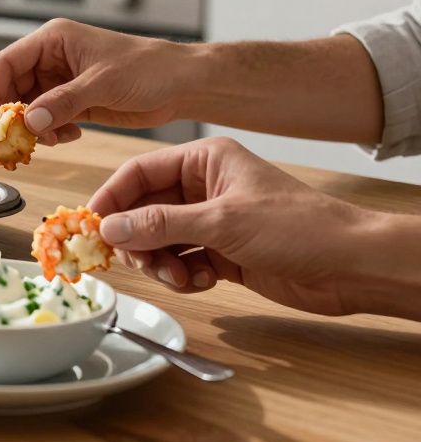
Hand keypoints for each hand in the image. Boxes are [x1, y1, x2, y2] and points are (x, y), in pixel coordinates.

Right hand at [0, 19, 196, 144]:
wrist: (183, 85)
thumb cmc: (149, 68)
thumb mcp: (102, 83)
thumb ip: (63, 102)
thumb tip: (28, 121)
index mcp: (54, 40)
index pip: (5, 63)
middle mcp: (52, 59)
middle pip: (11, 87)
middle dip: (10, 115)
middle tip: (9, 141)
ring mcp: (62, 81)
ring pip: (27, 107)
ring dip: (31, 128)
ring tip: (49, 140)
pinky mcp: (75, 102)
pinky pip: (47, 119)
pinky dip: (51, 132)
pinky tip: (70, 135)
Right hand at [87, 137, 382, 315]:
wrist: (351, 266)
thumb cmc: (298, 227)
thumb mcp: (222, 222)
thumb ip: (161, 224)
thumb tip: (110, 228)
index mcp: (204, 160)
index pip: (139, 173)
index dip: (112, 199)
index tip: (91, 227)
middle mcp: (204, 187)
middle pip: (144, 211)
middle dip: (139, 240)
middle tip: (139, 262)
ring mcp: (212, 221)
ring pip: (160, 241)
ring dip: (161, 263)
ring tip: (180, 278)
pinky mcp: (222, 252)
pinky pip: (180, 262)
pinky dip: (183, 275)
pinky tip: (204, 281)